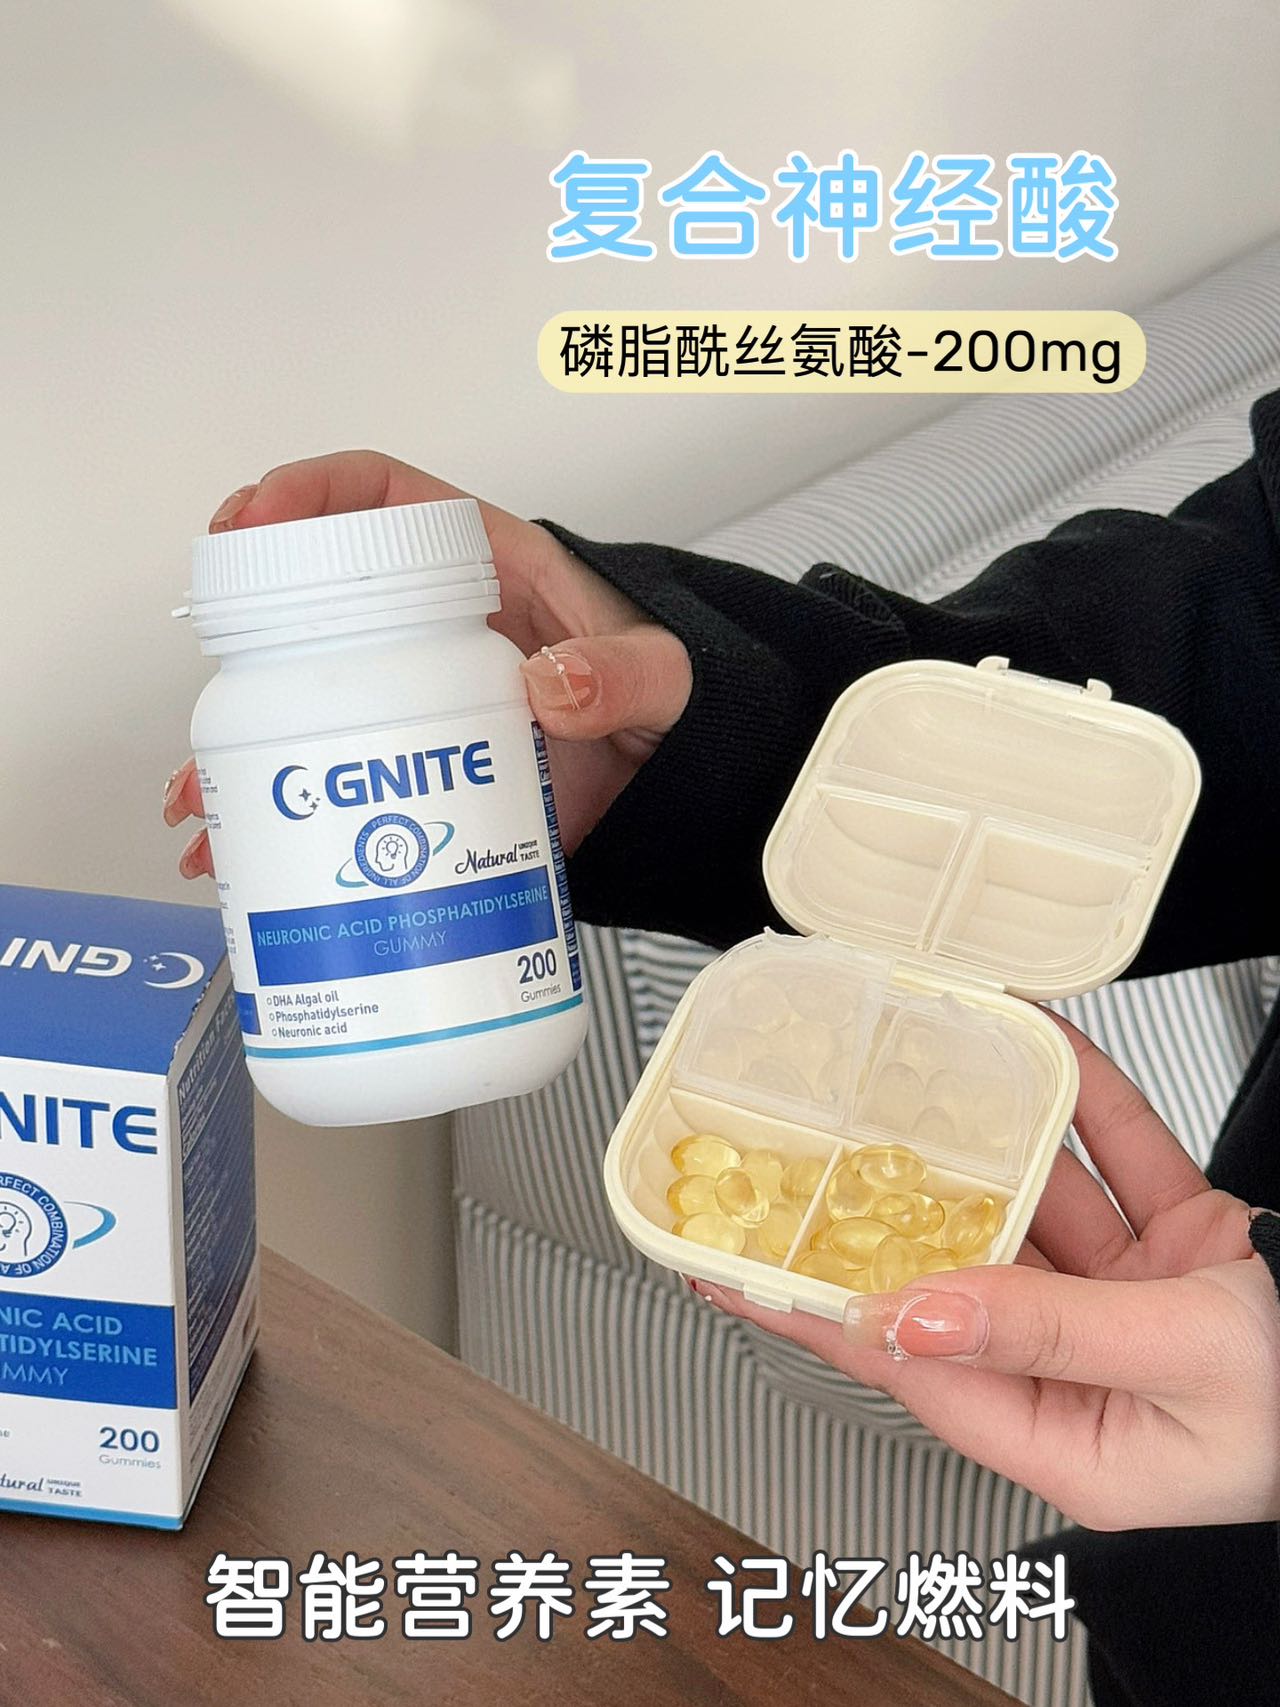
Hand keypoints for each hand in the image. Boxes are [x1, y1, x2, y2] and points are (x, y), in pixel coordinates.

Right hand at [164, 452, 690, 874]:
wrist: (684, 779)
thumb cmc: (673, 697)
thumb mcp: (666, 674)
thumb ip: (626, 672)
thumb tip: (550, 682)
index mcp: (488, 567)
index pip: (383, 496)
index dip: (311, 493)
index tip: (256, 520)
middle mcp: (433, 626)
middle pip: (316, 602)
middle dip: (243, 630)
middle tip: (211, 665)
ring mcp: (418, 699)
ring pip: (306, 697)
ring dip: (242, 741)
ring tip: (202, 794)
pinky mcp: (417, 767)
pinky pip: (333, 773)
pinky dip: (283, 808)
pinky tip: (242, 848)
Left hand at [692, 1015, 1279, 1531]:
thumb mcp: (1183, 1369)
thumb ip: (1043, 1332)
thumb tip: (906, 1315)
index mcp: (1069, 1436)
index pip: (909, 1362)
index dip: (817, 1311)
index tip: (733, 1271)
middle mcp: (1084, 1363)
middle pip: (955, 1273)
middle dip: (889, 1209)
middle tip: (806, 1151)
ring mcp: (1129, 1298)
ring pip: (1032, 1200)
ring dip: (984, 1135)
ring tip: (910, 1075)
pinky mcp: (1178, 1240)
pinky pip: (1112, 1155)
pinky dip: (1079, 1096)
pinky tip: (1035, 1046)